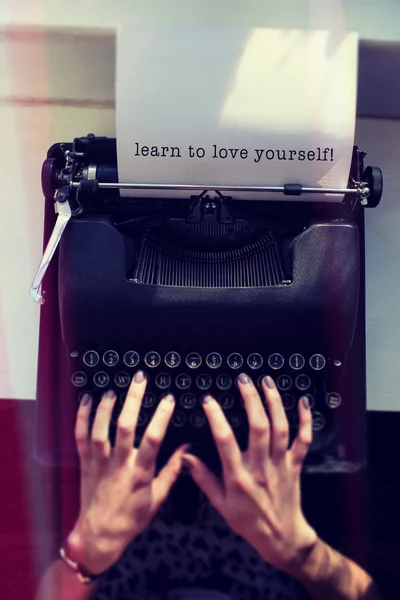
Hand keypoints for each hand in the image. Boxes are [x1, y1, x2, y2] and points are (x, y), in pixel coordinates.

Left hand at [67, 371, 188, 574]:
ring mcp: (99, 463)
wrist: (100, 536)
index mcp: (140, 474)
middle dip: (133, 401)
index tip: (168, 399)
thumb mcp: (158, 498)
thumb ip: (172, 471)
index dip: (161, 417)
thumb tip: (187, 448)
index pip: (153, 440)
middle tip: (139, 379)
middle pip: (125, 428)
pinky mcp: (85, 464)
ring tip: (113, 388)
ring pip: (100, 430)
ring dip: (106, 408)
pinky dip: (82, 418)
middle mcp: (119, 465)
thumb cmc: (132, 518)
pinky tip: (86, 400)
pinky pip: (81, 437)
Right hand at [182, 374, 317, 574]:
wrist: (282, 538)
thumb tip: (186, 457)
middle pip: (258, 427)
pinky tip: (303, 402)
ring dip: (274, 402)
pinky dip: (306, 420)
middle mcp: (261, 467)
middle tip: (243, 379)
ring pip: (280, 428)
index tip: (208, 400)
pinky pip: (303, 440)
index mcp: (239, 477)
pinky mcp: (295, 465)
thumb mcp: (220, 505)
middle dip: (251, 399)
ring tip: (266, 381)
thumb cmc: (249, 522)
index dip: (216, 417)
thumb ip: (204, 478)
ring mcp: (280, 464)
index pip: (225, 441)